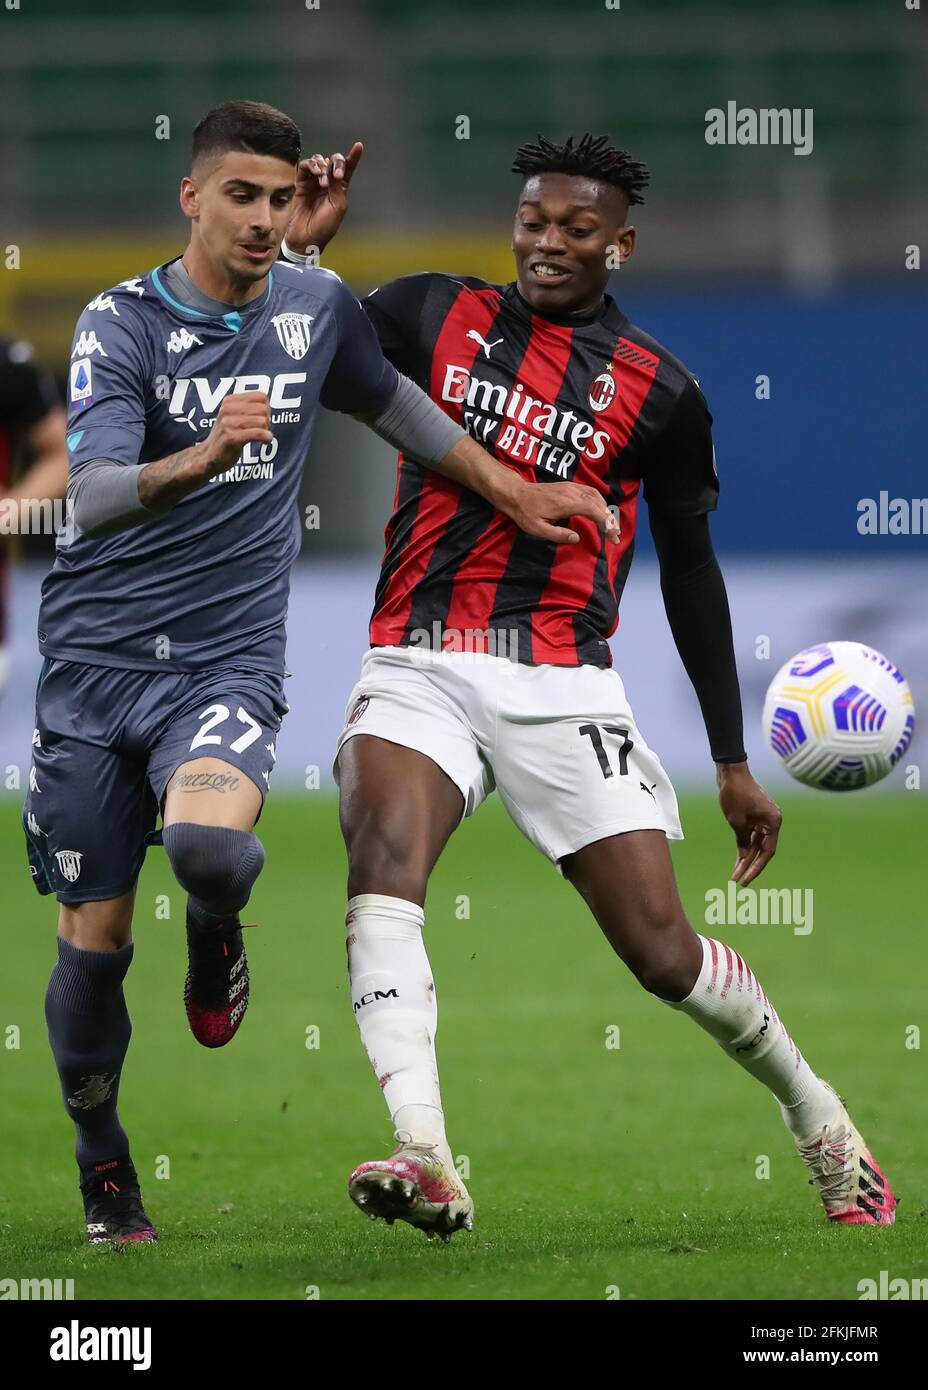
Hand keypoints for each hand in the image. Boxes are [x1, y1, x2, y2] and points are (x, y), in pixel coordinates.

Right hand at [197, 392, 273, 477]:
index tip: (262, 419)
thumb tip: (268, 404)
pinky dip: (265, 437)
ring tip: (261, 437)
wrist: (209, 456)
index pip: (261, 397)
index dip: (267, 409)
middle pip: (263, 409)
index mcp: (230, 401)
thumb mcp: (234, 417)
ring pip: (262, 421)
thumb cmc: (226, 436)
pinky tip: (265, 442)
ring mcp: (228, 423)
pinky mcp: (231, 437)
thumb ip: (248, 408)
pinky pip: (257, 433)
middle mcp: (227, 409)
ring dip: (266, 431)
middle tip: (261, 430)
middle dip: (267, 421)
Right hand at [285, 143, 362, 255]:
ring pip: (319, 161)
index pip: (348, 169)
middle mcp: (327, 183)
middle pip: (333, 161)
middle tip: (337, 175)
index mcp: (339, 190)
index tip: (359, 146)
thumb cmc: (324, 227)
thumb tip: (333, 169)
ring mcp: (313, 182)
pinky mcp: (300, 183)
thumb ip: (337, 187)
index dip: (353, 157)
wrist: (306, 238)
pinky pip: (305, 167)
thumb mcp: (337, 207)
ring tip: (323, 183)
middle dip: (336, 163)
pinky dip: (311, 165)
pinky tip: (316, 174)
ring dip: (323, 167)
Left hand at [504, 479, 619, 545]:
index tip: (612, 535)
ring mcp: (571, 487)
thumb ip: (558, 535)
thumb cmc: (526, 513)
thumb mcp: (538, 529)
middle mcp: (572, 492)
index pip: (594, 511)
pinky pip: (590, 492)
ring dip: (606, 511)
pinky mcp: (569, 486)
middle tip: (615, 536)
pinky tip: (600, 511)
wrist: (517, 494)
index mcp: (566, 503)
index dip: (606, 523)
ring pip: (596, 497)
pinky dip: (599, 502)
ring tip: (610, 526)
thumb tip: (577, 538)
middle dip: (610, 520)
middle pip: (599, 504)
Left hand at [717, 761, 782, 885]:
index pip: (767, 852)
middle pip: (762, 850)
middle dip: (750, 866)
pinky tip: (738, 861)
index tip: (746, 880)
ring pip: (755, 845)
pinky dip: (744, 847)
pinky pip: (750, 837)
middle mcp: (771, 823)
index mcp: (773, 823)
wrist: (731, 772)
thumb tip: (744, 854)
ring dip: (745, 859)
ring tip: (735, 875)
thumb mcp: (736, 822)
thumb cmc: (736, 794)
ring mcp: (763, 820)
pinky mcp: (754, 817)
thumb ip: (743, 840)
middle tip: (738, 882)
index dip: (756, 868)